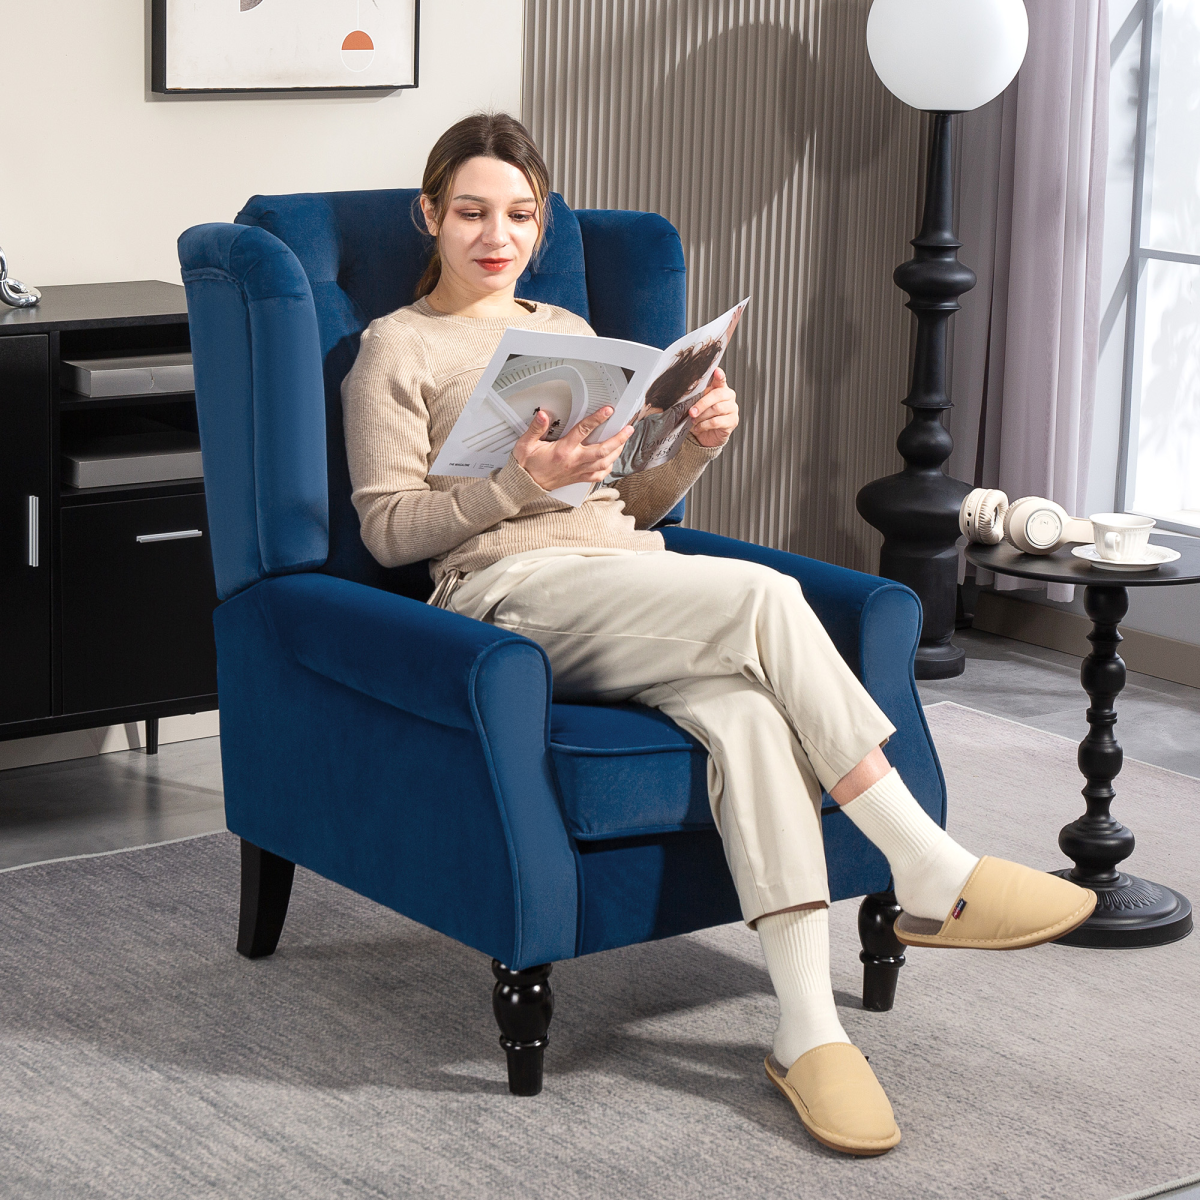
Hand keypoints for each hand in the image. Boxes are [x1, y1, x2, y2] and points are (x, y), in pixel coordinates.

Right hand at [512, 405, 633, 491]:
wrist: (526, 484)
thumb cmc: (527, 465)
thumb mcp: (526, 444)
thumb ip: (536, 428)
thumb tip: (543, 415)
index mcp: (563, 450)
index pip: (583, 431)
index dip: (597, 419)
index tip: (608, 411)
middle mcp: (574, 461)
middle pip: (602, 450)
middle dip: (618, 439)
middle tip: (628, 429)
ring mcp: (578, 471)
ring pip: (604, 462)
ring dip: (617, 451)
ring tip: (624, 441)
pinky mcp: (578, 478)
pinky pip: (598, 475)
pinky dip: (608, 467)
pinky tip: (612, 461)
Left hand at [687, 367, 738, 448]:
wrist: (707, 435)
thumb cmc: (702, 416)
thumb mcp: (697, 404)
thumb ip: (696, 397)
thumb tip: (684, 393)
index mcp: (720, 388)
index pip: (721, 379)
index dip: (719, 375)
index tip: (716, 371)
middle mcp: (728, 396)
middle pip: (717, 395)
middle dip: (702, 403)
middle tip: (691, 411)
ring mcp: (732, 409)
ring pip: (716, 409)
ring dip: (702, 416)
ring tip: (694, 420)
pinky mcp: (732, 421)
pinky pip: (716, 422)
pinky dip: (704, 425)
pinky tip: (698, 427)